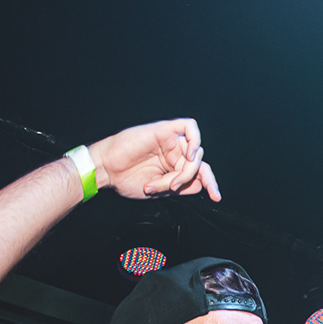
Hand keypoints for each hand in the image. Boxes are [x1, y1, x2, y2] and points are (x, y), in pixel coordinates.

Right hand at [89, 119, 221, 201]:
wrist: (107, 171)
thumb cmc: (126, 179)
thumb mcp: (161, 190)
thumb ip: (182, 186)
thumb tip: (201, 185)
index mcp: (174, 166)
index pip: (201, 172)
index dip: (211, 183)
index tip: (216, 196)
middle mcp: (174, 152)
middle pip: (200, 163)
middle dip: (192, 179)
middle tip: (174, 188)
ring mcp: (170, 141)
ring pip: (194, 152)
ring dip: (184, 172)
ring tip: (167, 182)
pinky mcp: (163, 130)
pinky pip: (189, 126)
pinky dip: (194, 140)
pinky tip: (187, 156)